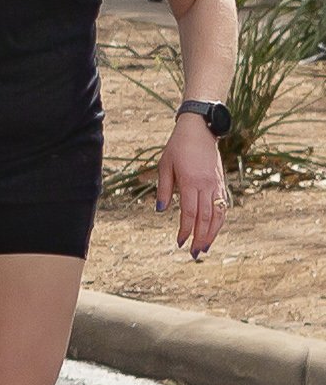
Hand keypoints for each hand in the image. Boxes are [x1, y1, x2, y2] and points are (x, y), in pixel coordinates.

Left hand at [156, 114, 228, 257]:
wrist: (200, 130)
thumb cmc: (178, 147)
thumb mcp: (164, 165)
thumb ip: (164, 188)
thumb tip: (161, 210)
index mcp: (191, 182)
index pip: (189, 212)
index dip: (186, 229)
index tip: (180, 242)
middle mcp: (207, 185)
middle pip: (205, 217)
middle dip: (201, 237)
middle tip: (194, 253)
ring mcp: (217, 185)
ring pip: (218, 214)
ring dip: (213, 232)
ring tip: (205, 247)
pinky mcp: (221, 183)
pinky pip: (223, 206)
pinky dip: (220, 220)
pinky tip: (214, 230)